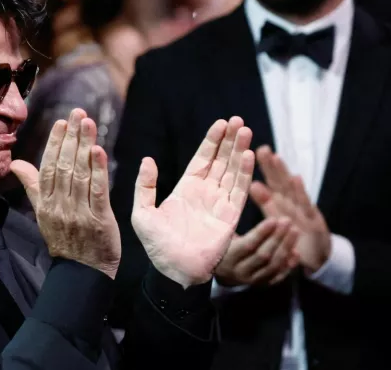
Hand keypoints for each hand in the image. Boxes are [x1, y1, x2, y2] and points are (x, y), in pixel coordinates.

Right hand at [12, 109, 120, 278]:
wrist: (82, 274)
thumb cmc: (64, 240)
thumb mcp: (43, 214)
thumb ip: (32, 187)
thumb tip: (16, 163)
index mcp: (45, 204)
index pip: (48, 168)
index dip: (54, 144)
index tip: (61, 122)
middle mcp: (60, 206)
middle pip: (64, 166)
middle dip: (71, 137)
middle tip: (78, 113)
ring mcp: (79, 214)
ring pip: (80, 175)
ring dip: (85, 146)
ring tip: (89, 123)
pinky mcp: (99, 221)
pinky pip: (97, 192)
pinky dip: (98, 171)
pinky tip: (100, 151)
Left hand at [132, 117, 254, 288]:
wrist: (174, 271)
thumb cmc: (157, 246)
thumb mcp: (142, 213)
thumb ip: (144, 186)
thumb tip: (148, 160)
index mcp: (186, 188)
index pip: (203, 158)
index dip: (212, 141)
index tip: (221, 123)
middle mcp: (206, 192)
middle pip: (221, 160)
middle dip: (230, 140)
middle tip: (237, 120)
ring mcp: (220, 203)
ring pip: (232, 171)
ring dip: (239, 151)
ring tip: (245, 131)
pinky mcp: (230, 216)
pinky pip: (239, 191)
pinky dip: (245, 173)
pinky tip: (248, 156)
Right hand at [214, 216, 299, 286]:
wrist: (219, 267)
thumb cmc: (220, 242)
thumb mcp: (220, 232)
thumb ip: (228, 219)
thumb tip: (238, 199)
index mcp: (228, 258)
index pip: (248, 246)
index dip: (262, 233)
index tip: (274, 220)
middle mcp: (240, 272)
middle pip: (263, 256)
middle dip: (278, 237)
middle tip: (288, 221)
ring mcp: (251, 280)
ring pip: (272, 266)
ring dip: (286, 248)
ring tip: (295, 231)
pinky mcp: (261, 283)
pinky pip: (277, 276)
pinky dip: (288, 265)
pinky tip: (296, 252)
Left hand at [250, 146, 331, 274]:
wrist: (317, 258)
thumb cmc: (294, 236)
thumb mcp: (277, 218)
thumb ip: (266, 202)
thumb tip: (250, 184)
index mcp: (281, 203)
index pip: (271, 182)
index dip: (263, 168)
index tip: (252, 153)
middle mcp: (292, 203)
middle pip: (280, 182)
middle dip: (271, 166)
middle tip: (262, 149)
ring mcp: (303, 211)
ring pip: (291, 190)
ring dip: (284, 174)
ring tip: (276, 158)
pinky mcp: (313, 221)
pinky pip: (305, 205)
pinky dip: (300, 192)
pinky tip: (296, 178)